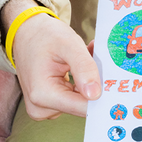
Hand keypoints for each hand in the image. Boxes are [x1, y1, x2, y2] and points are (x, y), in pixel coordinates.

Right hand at [0, 0, 100, 119]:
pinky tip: (80, 64)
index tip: (115, 81)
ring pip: (80, 100)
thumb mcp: (68, 44)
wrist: (26, 33)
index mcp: (43, 95)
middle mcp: (42, 108)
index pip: (83, 107)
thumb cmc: (45, 36)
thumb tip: (95, 95)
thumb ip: (83, 68)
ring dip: (88, 80)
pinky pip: (74, 97)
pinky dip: (81, 82)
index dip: (102, 95)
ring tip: (87, 56)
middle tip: (98, 58)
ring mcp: (44, 108)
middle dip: (94, 83)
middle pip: (82, 104)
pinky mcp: (49, 104)